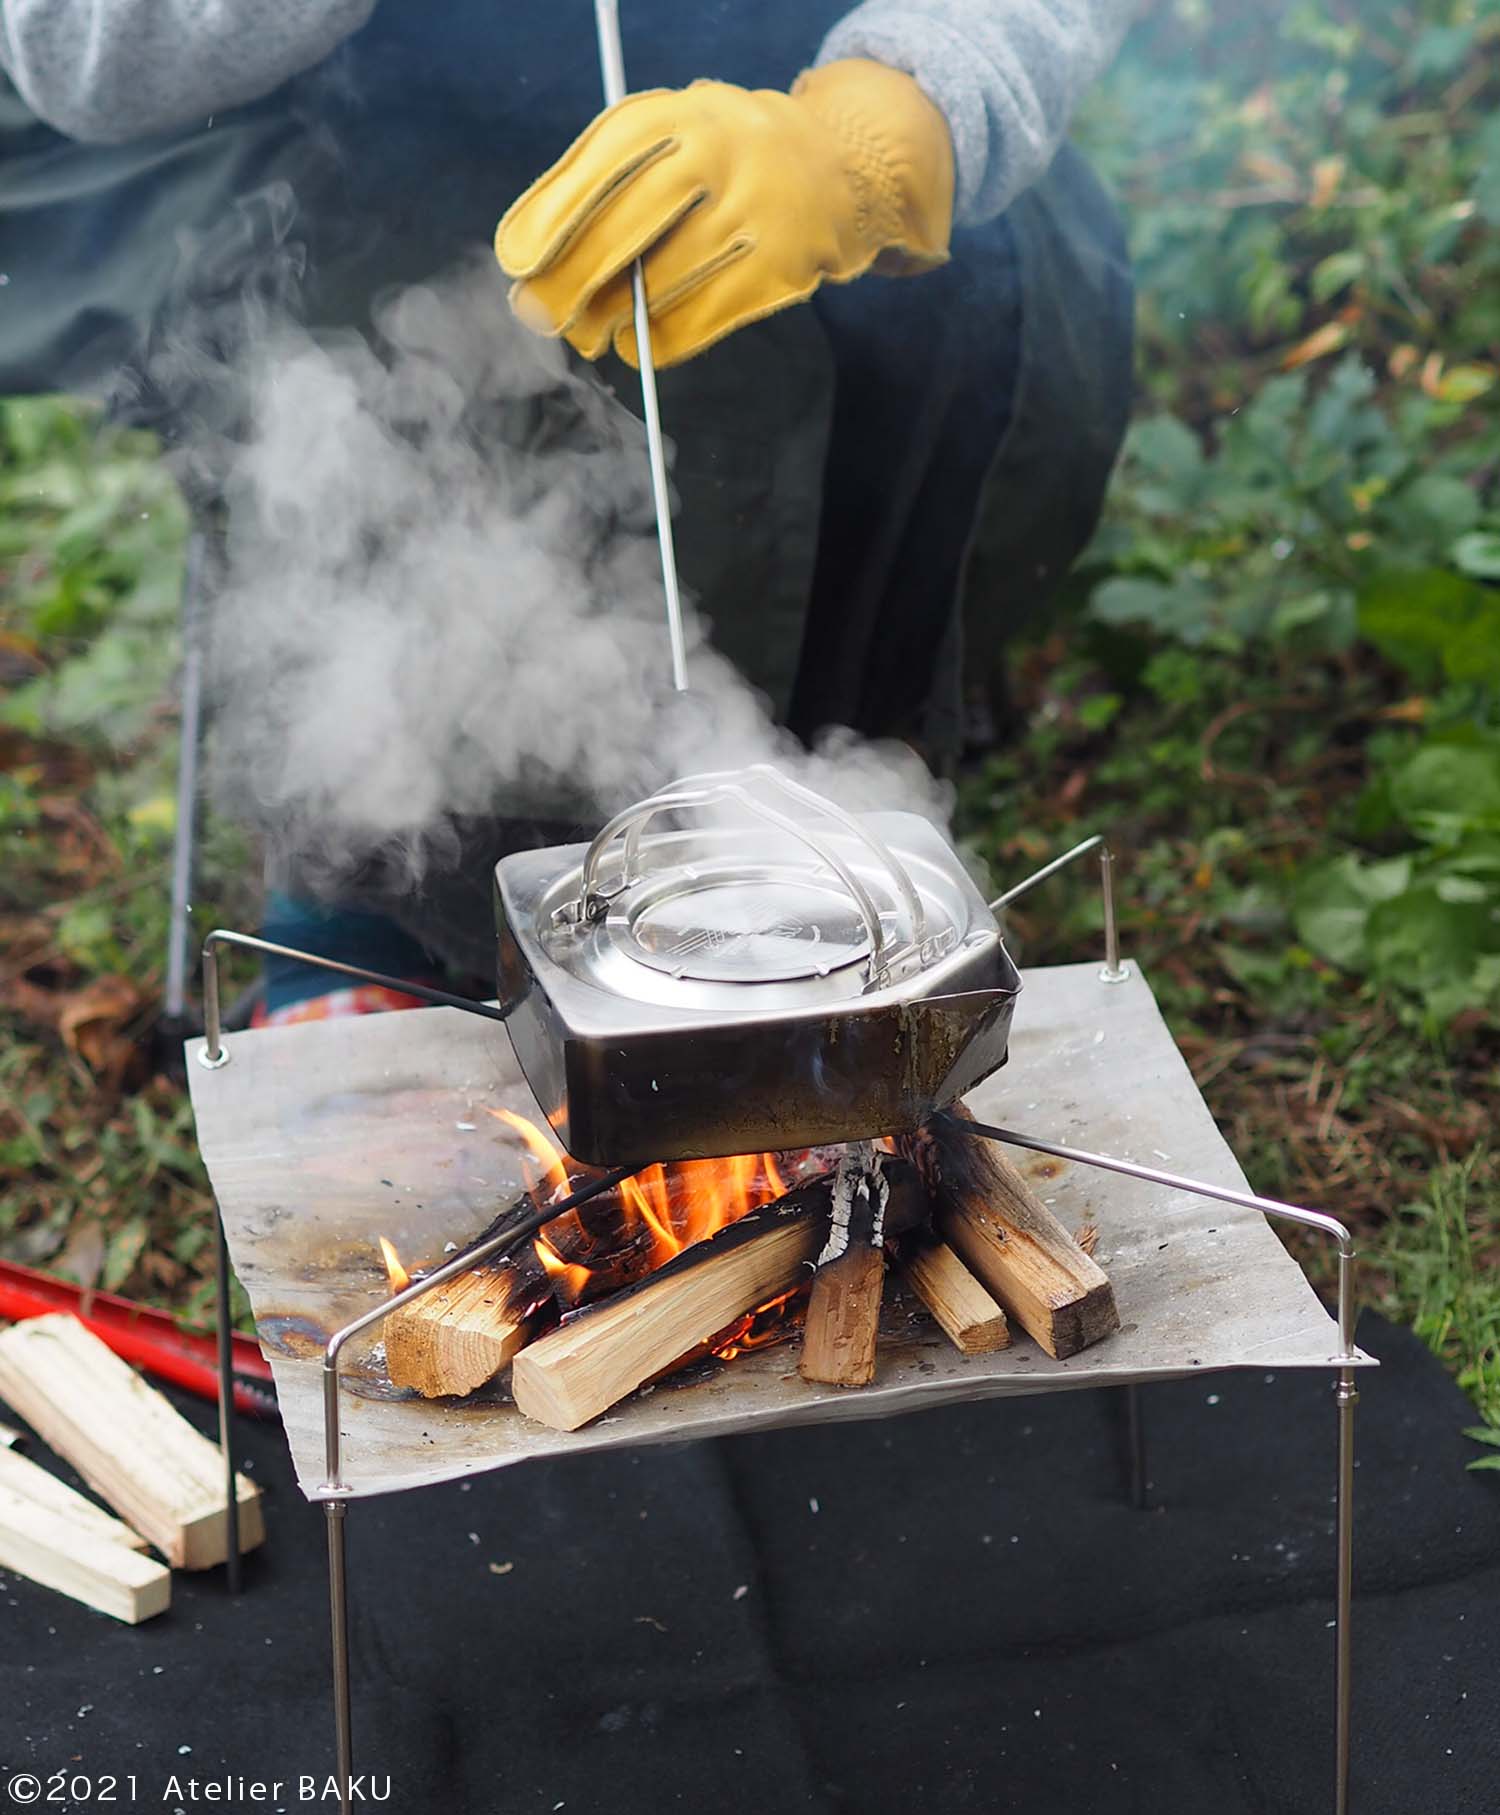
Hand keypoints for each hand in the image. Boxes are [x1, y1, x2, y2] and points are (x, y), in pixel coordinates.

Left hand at [495, 59, 953, 368]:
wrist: (834, 167)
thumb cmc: (714, 161)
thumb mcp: (661, 141)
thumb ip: (596, 184)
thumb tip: (529, 266)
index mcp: (676, 114)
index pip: (603, 165)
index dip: (553, 217)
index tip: (517, 262)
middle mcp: (719, 153)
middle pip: (629, 226)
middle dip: (572, 279)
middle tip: (538, 316)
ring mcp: (757, 212)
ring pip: (661, 283)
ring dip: (612, 320)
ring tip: (590, 333)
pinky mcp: (782, 267)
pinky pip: (701, 318)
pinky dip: (658, 341)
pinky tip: (636, 344)